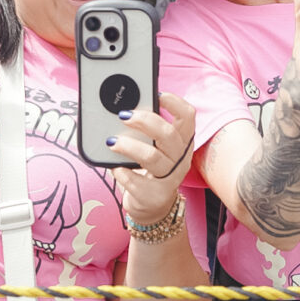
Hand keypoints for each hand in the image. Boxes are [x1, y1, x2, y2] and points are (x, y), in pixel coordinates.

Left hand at [110, 93, 196, 225]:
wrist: (152, 206)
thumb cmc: (149, 168)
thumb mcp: (153, 146)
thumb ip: (144, 129)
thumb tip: (122, 109)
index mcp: (183, 141)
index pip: (188, 117)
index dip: (175, 103)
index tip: (157, 95)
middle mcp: (180, 158)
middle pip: (168, 134)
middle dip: (145, 120)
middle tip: (123, 115)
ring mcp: (170, 178)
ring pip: (152, 157)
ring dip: (129, 146)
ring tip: (111, 142)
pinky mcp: (155, 195)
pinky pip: (137, 182)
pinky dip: (123, 173)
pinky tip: (115, 168)